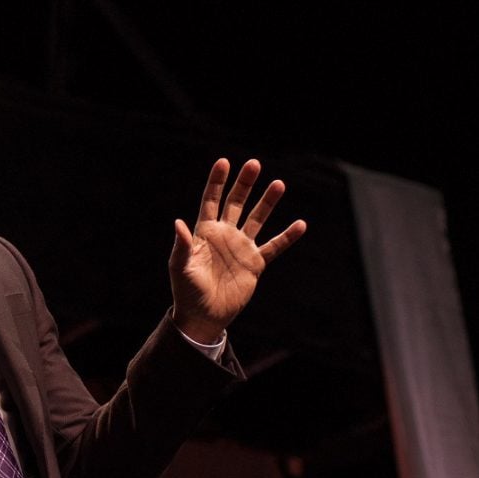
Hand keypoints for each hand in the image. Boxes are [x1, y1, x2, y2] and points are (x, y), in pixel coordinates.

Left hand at [169, 158, 305, 342]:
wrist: (203, 315)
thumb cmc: (186, 291)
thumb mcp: (180, 267)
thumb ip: (182, 245)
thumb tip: (178, 223)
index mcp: (204, 232)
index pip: (211, 201)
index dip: (217, 182)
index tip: (224, 162)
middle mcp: (224, 235)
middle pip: (236, 203)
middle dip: (245, 184)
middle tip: (254, 164)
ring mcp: (241, 248)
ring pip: (257, 219)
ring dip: (267, 203)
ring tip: (279, 184)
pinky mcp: (254, 263)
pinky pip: (274, 247)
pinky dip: (287, 236)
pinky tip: (300, 224)